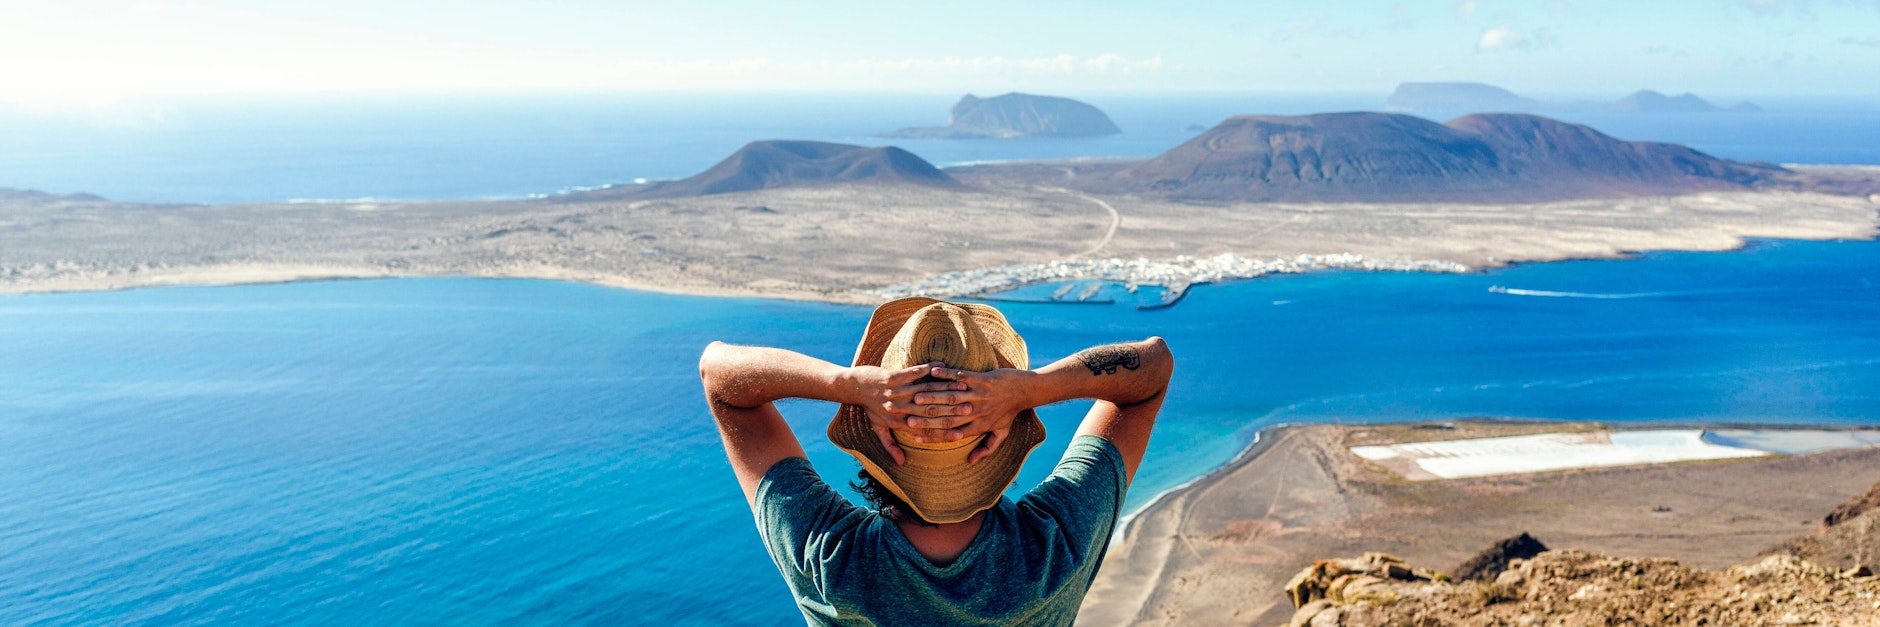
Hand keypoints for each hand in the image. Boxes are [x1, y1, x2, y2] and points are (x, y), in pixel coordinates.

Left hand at [844, 362, 968, 464]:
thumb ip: (891, 446)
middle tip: (970, 408)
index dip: (945, 431)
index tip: (963, 432)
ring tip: (963, 387)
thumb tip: (902, 464)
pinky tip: (943, 366)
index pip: (926, 429)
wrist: (854, 387)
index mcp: (898, 423)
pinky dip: (929, 369)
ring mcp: (896, 392)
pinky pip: (915, 372)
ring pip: (926, 391)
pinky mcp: (893, 376)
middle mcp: (898, 408)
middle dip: (951, 409)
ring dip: (945, 388)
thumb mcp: (878, 429)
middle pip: (930, 410)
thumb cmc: (869, 409)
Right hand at [906, 367, 1036, 463]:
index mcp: (979, 426)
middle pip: (948, 417)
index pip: (951, 433)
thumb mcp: (1001, 433)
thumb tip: (970, 462)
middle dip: (927, 419)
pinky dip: (946, 375)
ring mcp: (979, 395)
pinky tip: (932, 372)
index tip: (915, 436)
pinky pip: (961, 377)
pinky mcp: (982, 379)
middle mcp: (977, 412)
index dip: (932, 435)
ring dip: (932, 397)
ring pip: (951, 398)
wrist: (1024, 391)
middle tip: (907, 418)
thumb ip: (987, 448)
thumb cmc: (1010, 412)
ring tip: (915, 397)